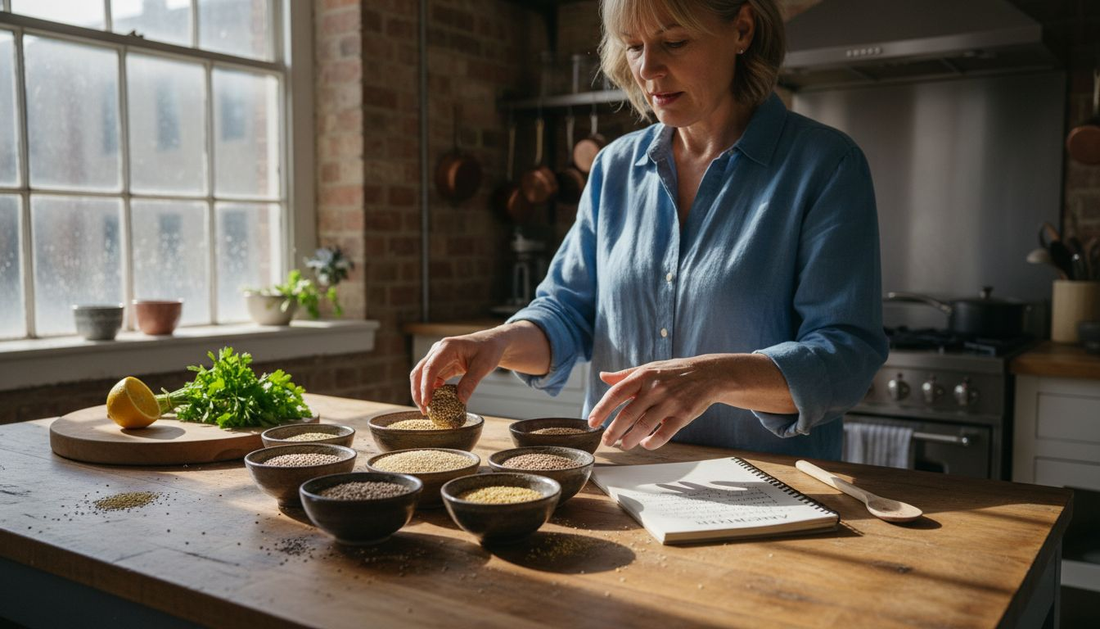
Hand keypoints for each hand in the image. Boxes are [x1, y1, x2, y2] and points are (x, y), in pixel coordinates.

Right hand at [409, 332, 505, 413]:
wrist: (492, 343)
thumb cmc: (489, 351)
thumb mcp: (483, 367)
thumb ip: (470, 382)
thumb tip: (460, 401)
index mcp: (447, 347)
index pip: (430, 367)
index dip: (426, 386)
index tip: (427, 402)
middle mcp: (438, 350)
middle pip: (420, 371)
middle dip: (418, 392)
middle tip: (424, 410)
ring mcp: (438, 356)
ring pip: (422, 375)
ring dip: (422, 392)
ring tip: (428, 409)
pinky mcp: (441, 364)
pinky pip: (431, 378)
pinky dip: (430, 390)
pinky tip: (435, 401)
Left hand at [587, 356, 723, 449]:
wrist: (708, 374)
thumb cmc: (674, 372)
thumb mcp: (649, 368)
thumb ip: (625, 375)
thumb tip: (603, 377)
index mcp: (643, 375)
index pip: (616, 393)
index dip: (602, 409)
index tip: (591, 422)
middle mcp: (655, 388)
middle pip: (628, 414)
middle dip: (613, 431)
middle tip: (606, 441)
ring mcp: (670, 402)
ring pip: (644, 426)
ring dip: (630, 439)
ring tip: (624, 445)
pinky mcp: (684, 414)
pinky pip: (664, 434)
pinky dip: (652, 442)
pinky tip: (645, 443)